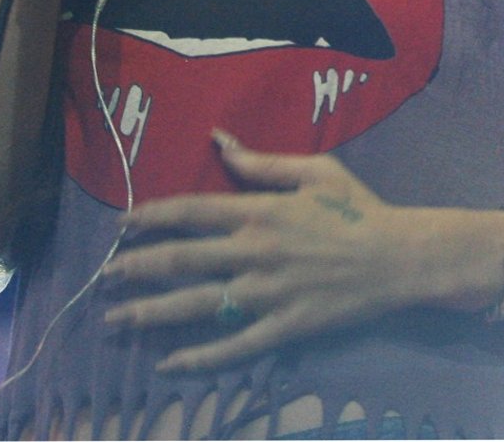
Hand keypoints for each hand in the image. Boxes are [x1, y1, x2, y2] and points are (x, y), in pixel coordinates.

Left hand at [102, 131, 420, 372]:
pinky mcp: (282, 328)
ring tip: (116, 320)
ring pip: (196, 306)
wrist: (398, 257)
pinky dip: (198, 357)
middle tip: (104, 277)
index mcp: (259, 211)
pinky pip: (233, 347)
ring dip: (150, 313)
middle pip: (181, 261)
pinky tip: (167, 364)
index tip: (123, 222)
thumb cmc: (356, 208)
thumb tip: (219, 140)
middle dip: (136, 268)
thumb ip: (261, 160)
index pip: (191, 211)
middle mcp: (254, 252)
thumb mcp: (313, 169)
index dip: (152, 216)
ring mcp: (266, 295)